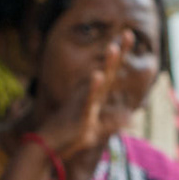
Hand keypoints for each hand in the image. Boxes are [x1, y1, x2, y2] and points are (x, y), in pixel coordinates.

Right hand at [30, 36, 129, 159]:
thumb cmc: (68, 137)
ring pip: (99, 83)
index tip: (128, 35)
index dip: (120, 55)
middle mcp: (89, 95)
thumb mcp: (94, 131)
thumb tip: (133, 118)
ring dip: (106, 66)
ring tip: (113, 48)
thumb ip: (112, 123)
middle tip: (128, 32)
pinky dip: (93, 88)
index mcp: (94, 96)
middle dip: (118, 53)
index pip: (111, 74)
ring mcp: (83, 103)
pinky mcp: (79, 115)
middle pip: (108, 72)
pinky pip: (87, 101)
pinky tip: (98, 75)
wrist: (45, 147)